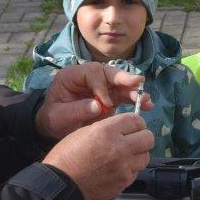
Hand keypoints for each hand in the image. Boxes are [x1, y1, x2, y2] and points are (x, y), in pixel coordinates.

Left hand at [34, 63, 151, 140]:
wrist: (54, 127)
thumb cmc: (52, 119)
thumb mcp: (57, 116)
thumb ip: (75, 110)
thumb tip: (98, 106)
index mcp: (72, 75)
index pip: (92, 72)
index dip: (101, 86)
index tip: (105, 104)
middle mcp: (88, 77)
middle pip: (108, 73)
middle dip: (123, 79)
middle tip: (137, 83)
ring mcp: (100, 86)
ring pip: (119, 84)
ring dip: (133, 91)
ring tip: (146, 99)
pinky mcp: (109, 97)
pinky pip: (123, 95)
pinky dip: (134, 100)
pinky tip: (147, 105)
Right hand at [42, 112, 153, 199]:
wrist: (61, 184)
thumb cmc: (67, 156)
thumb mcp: (85, 131)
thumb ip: (108, 128)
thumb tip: (125, 129)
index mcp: (108, 131)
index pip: (137, 120)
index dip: (135, 123)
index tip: (131, 127)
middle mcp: (120, 148)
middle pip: (148, 138)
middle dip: (142, 137)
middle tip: (132, 140)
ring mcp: (124, 167)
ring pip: (146, 156)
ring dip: (138, 154)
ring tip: (124, 156)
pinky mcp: (124, 182)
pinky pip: (136, 171)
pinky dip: (130, 169)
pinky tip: (117, 169)